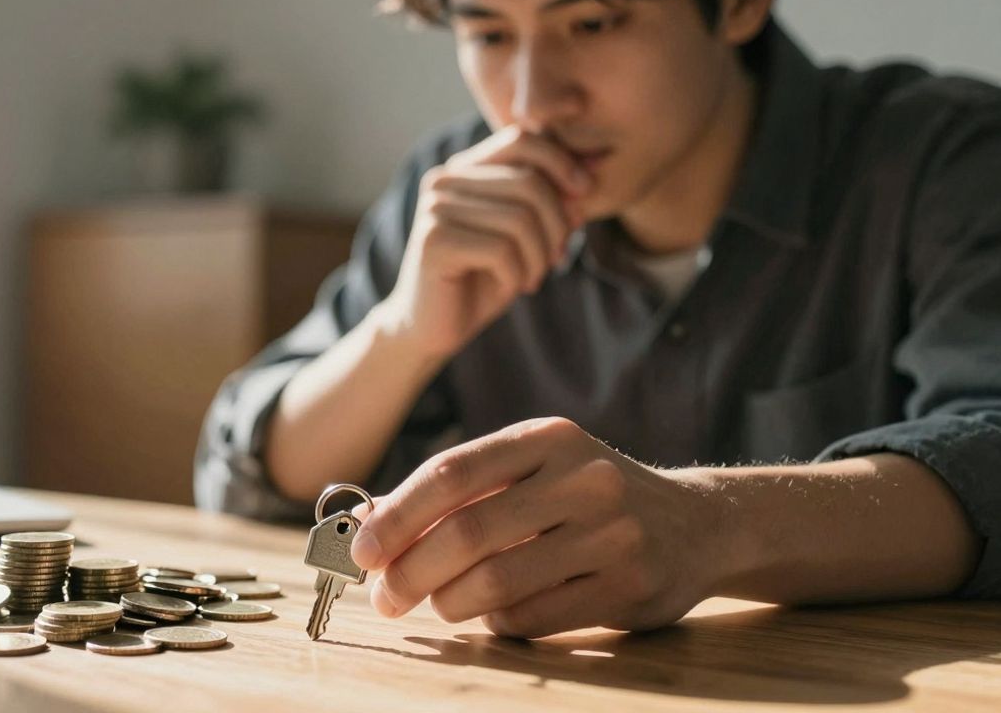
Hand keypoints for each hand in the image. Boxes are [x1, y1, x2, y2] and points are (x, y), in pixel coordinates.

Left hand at [348, 417, 724, 637]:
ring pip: (499, 581)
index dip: (397, 517)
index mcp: (547, 438)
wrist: (698, 523)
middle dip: (411, 572)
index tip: (361, 551)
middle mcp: (583, 478)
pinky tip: (493, 614)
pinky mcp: (628, 586)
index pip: (452, 473)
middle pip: (469, 532)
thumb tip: (368, 522)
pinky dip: (498, 621)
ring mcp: (611, 533)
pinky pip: (536, 616)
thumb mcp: (534, 470)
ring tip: (438, 604)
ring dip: (451, 602)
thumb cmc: (587, 497)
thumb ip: (460, 490)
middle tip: (384, 597)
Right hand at [374, 126, 591, 361]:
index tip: (583, 197)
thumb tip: (592, 173)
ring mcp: (435, 208)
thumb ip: (552, 203)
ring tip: (533, 279)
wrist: (432, 329)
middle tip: (557, 259)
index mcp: (463, 169)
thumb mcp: (526, 237)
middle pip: (528, 183)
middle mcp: (444, 180)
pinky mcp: (434, 241)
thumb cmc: (482, 279)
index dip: (561, 163)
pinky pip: (501, 250)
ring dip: (539, 257)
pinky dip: (518, 274)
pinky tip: (512, 288)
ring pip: (519, 219)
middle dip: (556, 225)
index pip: (521, 141)